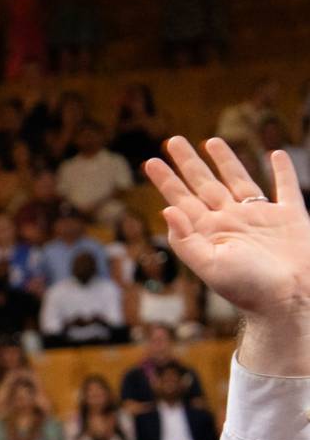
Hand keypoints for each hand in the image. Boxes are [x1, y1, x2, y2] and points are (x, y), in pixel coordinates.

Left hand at [145, 138, 309, 372]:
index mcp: (209, 233)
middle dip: (188, 164)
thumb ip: (186, 241)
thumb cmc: (248, 287)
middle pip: (204, 184)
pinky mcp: (290, 216)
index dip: (167, 180)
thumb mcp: (210, 266)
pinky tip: (275, 154)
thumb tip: (166, 210)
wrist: (288, 298)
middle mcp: (231, 221)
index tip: (150, 161)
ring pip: (239, 180)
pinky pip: (284, 187)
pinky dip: (281, 171)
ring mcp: (260, 217)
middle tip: (172, 140)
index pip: (182, 200)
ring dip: (225, 161)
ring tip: (210, 141)